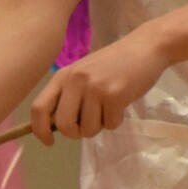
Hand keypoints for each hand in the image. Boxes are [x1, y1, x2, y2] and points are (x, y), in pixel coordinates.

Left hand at [30, 27, 172, 141]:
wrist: (148, 46)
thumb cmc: (116, 62)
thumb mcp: (85, 73)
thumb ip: (69, 94)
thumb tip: (57, 126)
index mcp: (64, 76)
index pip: (39, 108)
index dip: (39, 130)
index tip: (49, 141)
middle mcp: (76, 81)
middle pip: (64, 125)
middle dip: (76, 133)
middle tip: (88, 126)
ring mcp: (96, 88)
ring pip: (88, 129)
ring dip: (99, 126)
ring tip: (109, 110)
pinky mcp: (116, 96)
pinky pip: (110, 125)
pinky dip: (116, 121)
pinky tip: (122, 106)